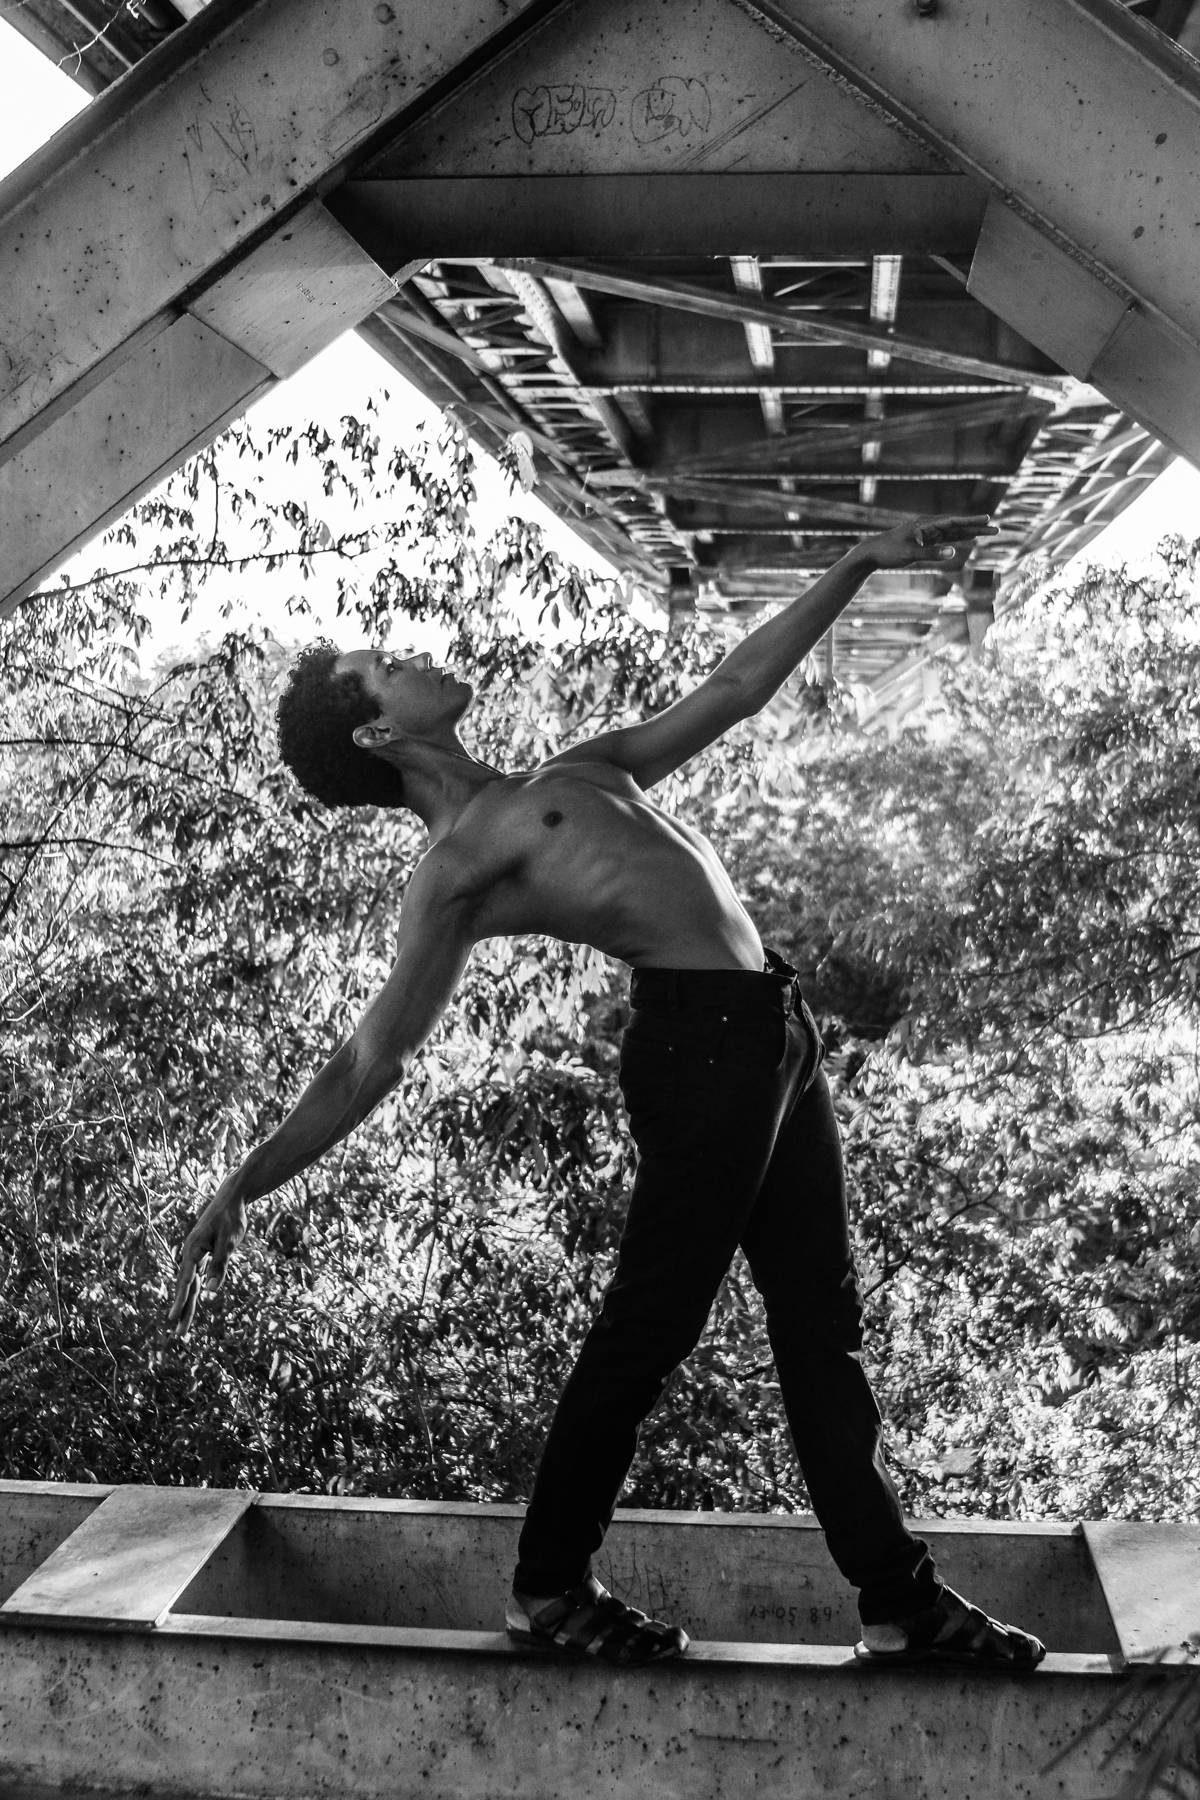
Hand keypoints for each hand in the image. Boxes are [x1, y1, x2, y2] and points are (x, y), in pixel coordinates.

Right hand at [167, 1171, 247, 1337]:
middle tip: (179, 1334)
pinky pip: (195, 1275)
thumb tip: (211, 1291)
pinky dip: (193, 1290)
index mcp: (193, 1250)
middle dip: (183, 1310)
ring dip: (187, 1303)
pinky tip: (191, 1300)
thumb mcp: (229, 1242)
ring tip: (181, 1323)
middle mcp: (190, 1252)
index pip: (187, 1281)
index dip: (181, 1301)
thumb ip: (220, 1265)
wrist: (232, 1198)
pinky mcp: (201, 1252)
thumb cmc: (232, 1218)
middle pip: (186, 1286)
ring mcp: (194, 1253)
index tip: (173, 1319)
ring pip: (190, 1283)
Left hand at [865, 514, 996, 570]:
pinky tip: (968, 539)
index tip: (986, 520)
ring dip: (970, 532)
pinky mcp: (923, 541)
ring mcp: (926, 533)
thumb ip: (932, 554)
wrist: (871, 553)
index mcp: (924, 525)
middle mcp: (927, 526)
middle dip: (976, 527)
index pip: (952, 521)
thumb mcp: (910, 555)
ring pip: (953, 532)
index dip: (970, 521)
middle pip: (957, 525)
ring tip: (988, 533)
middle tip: (996, 529)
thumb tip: (954, 553)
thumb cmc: (888, 553)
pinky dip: (957, 539)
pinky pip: (945, 538)